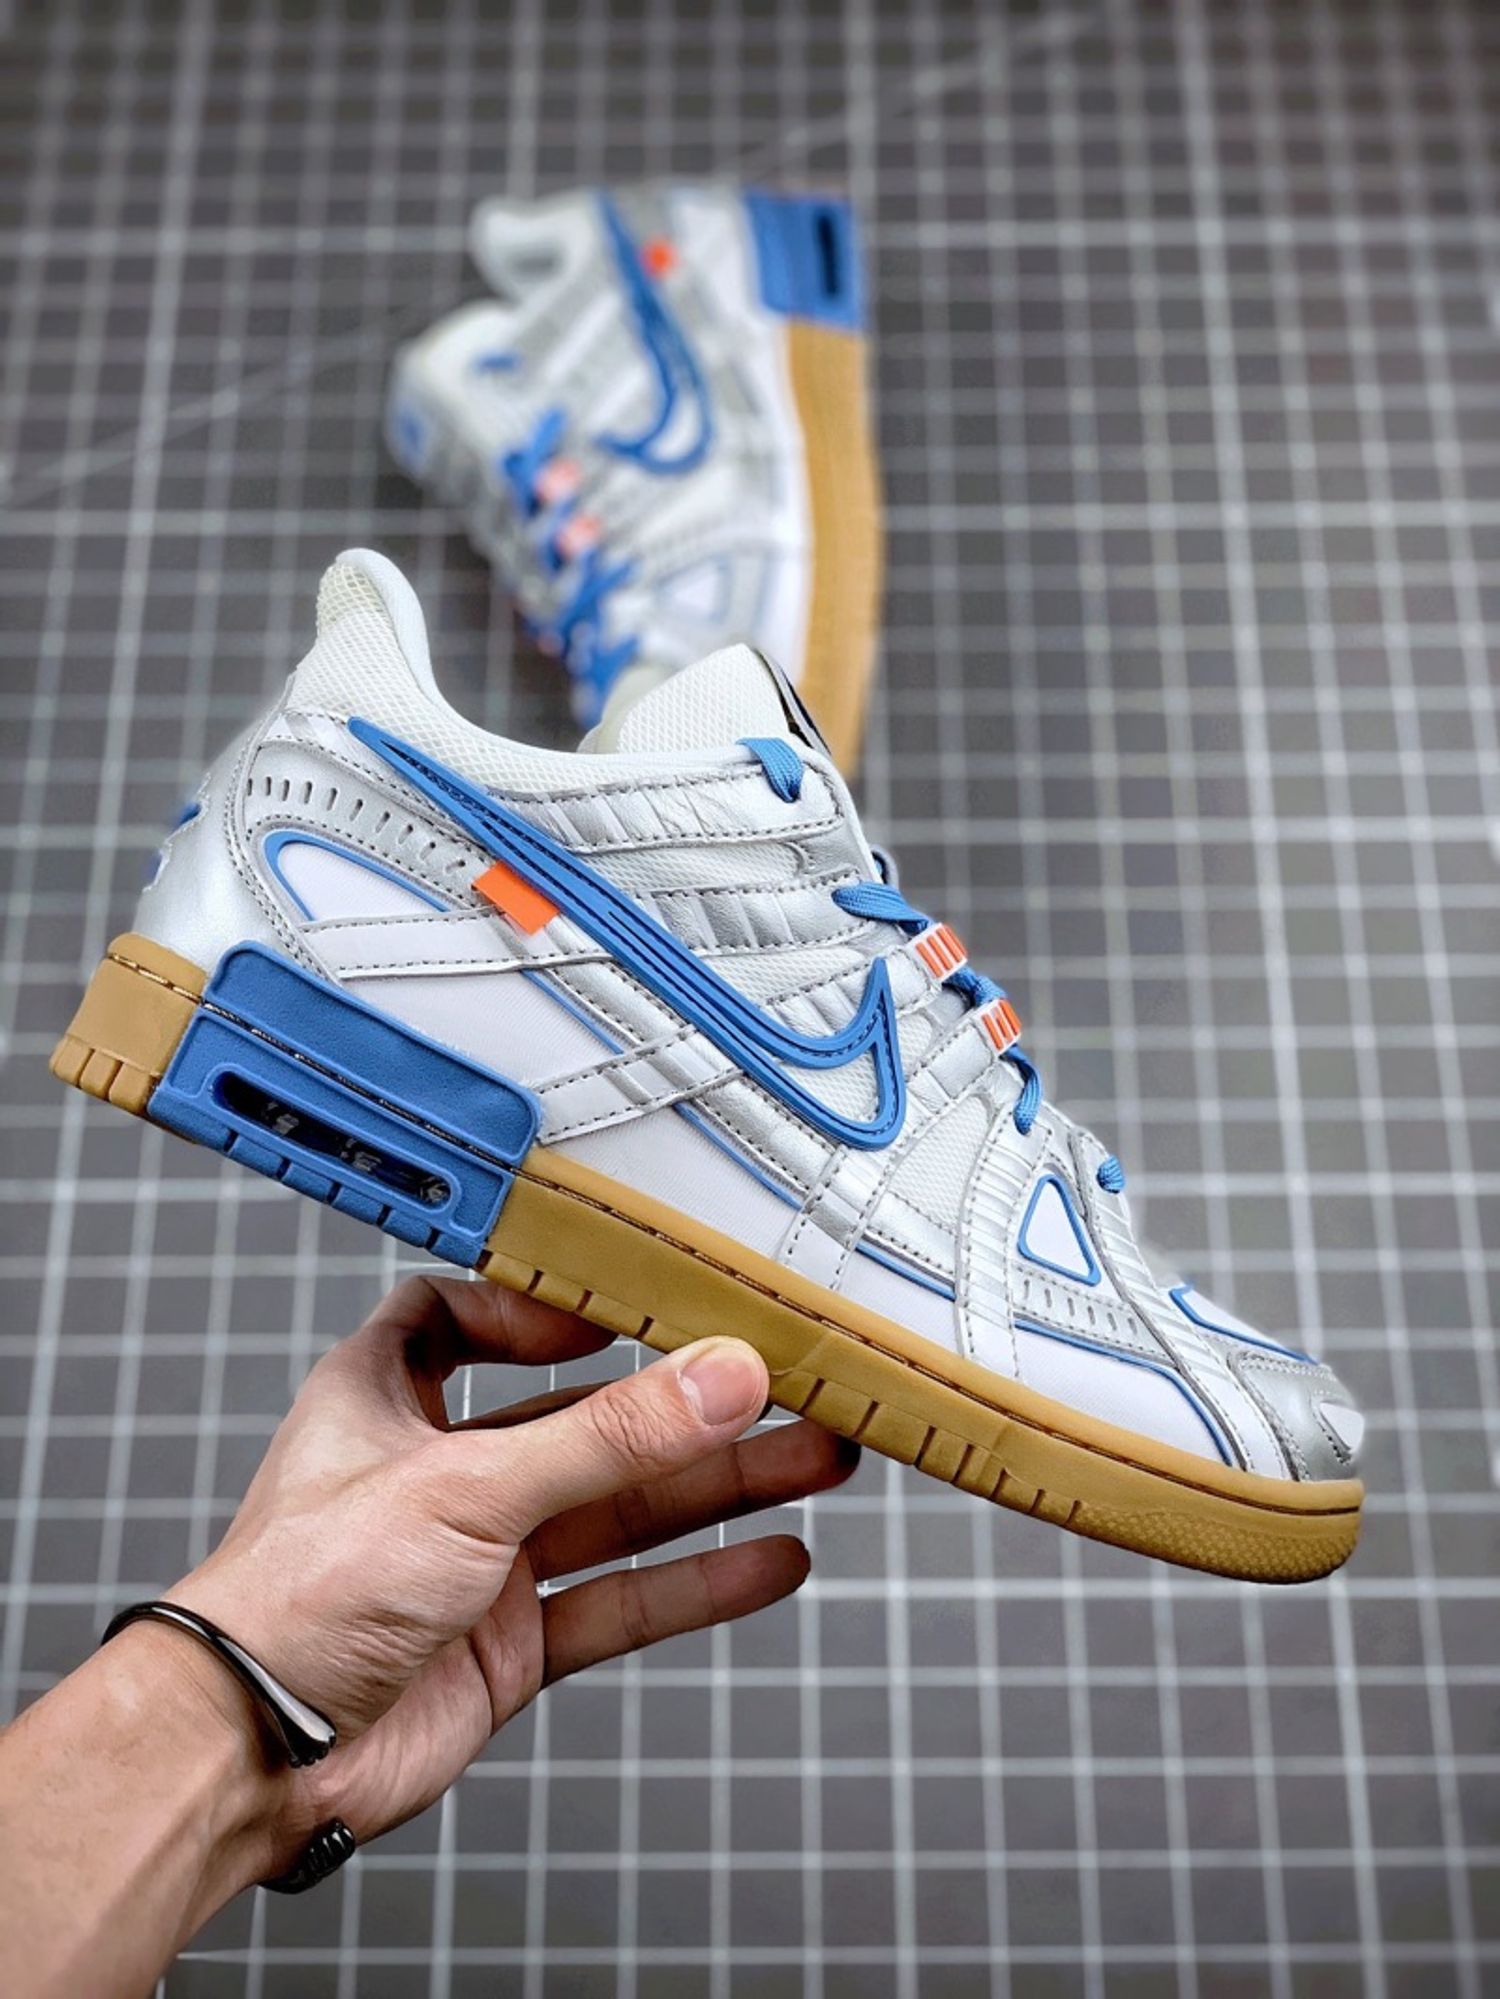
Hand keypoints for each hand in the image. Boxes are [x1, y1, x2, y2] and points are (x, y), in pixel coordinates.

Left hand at [172, 1276, 856, 1871]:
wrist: (254, 1756)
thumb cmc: (299, 1597)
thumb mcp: (468, 1487)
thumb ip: (606, 1438)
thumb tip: (718, 1380)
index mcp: (389, 1398)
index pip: (463, 1318)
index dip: (538, 1307)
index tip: (621, 1306)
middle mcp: (437, 1473)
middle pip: (582, 1421)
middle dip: (684, 1406)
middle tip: (782, 1387)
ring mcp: (479, 1562)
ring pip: (619, 1511)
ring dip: (715, 1488)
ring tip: (814, 1459)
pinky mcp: (509, 1644)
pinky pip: (621, 1603)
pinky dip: (698, 1584)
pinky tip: (768, 1561)